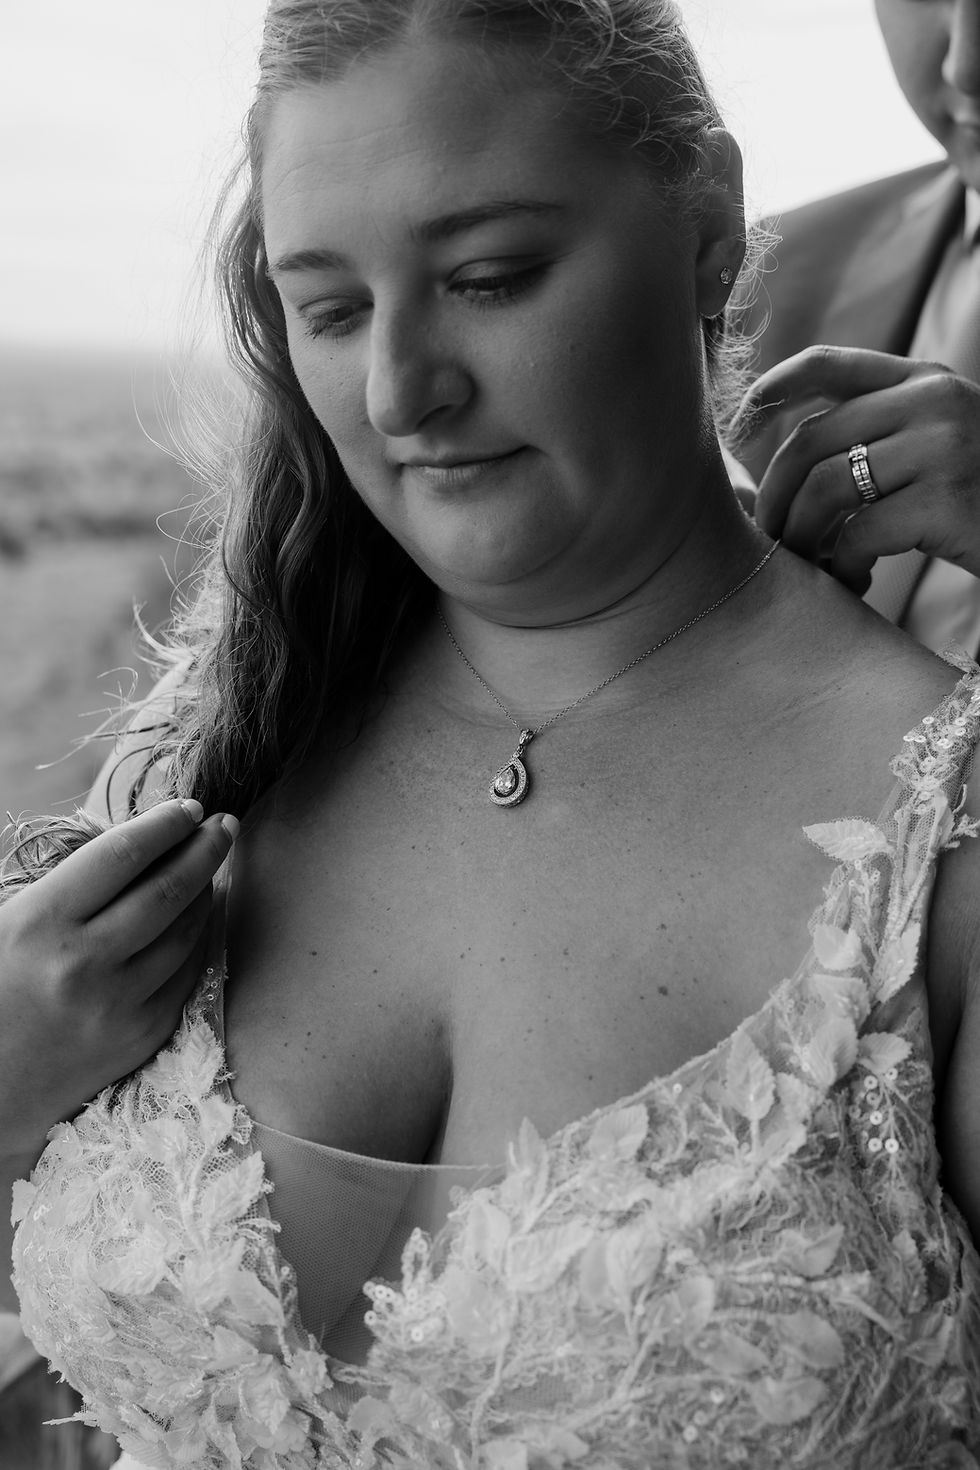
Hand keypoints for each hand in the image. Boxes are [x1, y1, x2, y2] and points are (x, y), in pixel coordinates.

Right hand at [0, 799, 236, 1161]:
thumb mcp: (12, 919)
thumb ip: (72, 882)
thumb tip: (142, 840)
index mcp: (41, 921)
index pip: (123, 854)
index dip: (164, 825)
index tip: (188, 808)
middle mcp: (83, 962)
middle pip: (168, 890)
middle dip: (205, 848)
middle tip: (224, 825)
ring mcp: (117, 1003)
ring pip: (186, 931)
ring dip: (206, 892)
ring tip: (208, 869)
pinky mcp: (141, 1035)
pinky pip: (187, 974)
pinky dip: (198, 939)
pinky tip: (198, 919)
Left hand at [734, 346, 979, 592]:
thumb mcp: (944, 444)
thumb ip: (884, 433)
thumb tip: (790, 459)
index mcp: (927, 380)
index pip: (829, 364)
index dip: (770, 391)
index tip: (735, 430)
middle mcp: (934, 401)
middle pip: (809, 440)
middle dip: (775, 497)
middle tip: (770, 539)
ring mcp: (944, 447)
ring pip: (824, 489)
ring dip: (802, 538)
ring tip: (813, 566)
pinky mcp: (948, 501)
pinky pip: (857, 535)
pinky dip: (842, 566)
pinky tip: (855, 582)